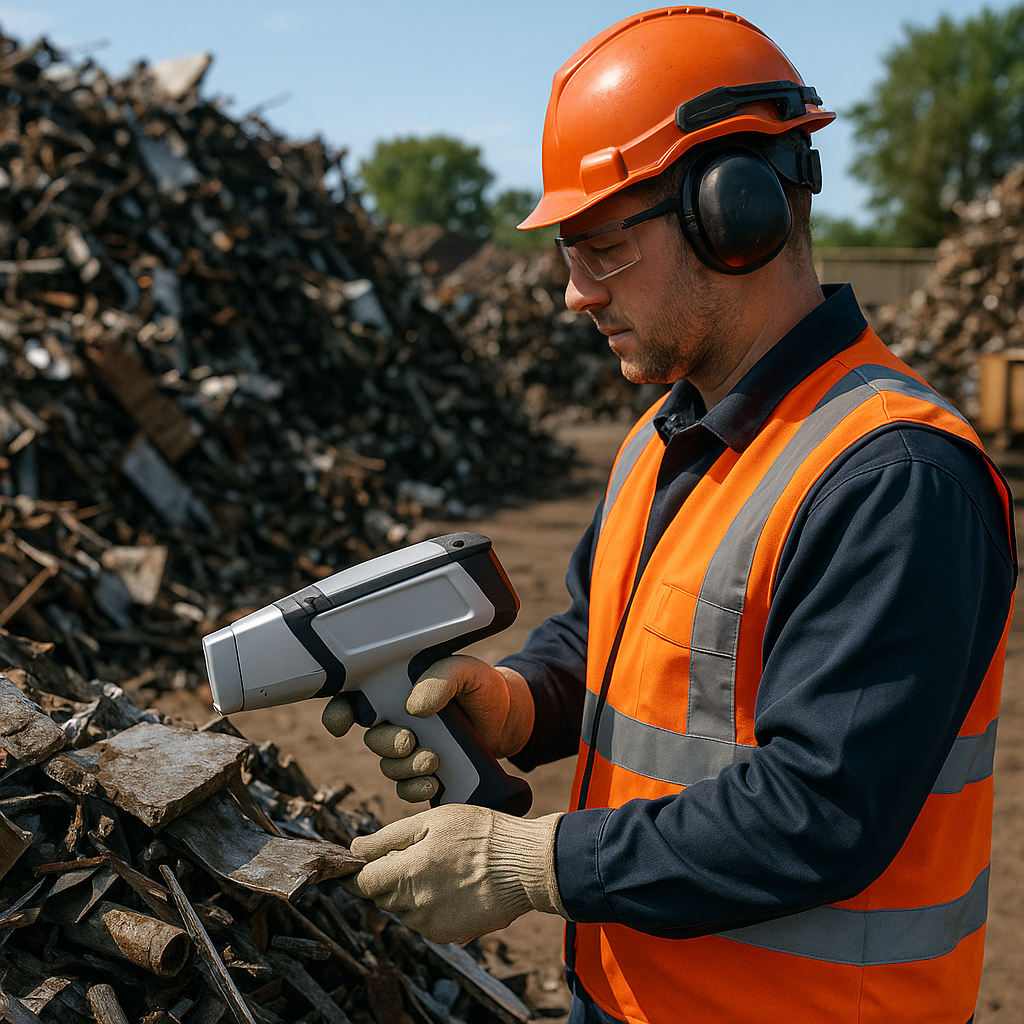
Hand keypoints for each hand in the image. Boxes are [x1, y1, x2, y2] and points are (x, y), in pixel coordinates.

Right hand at [322, 656, 534, 803]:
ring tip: (433, 761)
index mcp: (400, 691)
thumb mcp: (467, 672)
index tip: (343, 723)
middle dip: (387, 745)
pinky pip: (406, 790)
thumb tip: (415, 707)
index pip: (355, 701)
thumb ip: (442, 679)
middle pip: (372, 740)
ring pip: (389, 767)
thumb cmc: (483, 689)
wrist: (510, 720)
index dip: (339, 712)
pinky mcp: (427, 776)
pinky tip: (434, 783)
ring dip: (406, 768)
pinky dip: (415, 789)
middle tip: (410, 742)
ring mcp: (412, 751)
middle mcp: (400, 721)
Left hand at [342, 804, 565, 943]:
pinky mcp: (449, 935)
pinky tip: (453, 886)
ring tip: (440, 868)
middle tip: (414, 855)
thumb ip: (389, 837)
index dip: (355, 873)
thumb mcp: (433, 821)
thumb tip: (355, 848)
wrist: (525, 865)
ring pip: (403, 910)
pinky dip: (430, 906)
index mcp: (406, 874)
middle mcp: (415, 906)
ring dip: (409, 892)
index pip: (363, 883)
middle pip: (382, 896)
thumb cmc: (480, 834)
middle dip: (388, 877)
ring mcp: (432, 925)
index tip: (355, 865)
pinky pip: (425, 921)